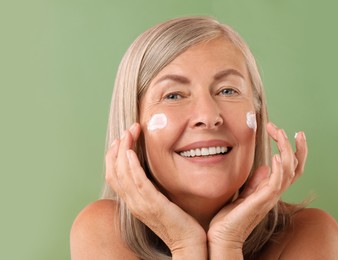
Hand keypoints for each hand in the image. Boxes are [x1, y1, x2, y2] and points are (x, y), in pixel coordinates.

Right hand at [105, 123, 206, 256]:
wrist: (188, 243)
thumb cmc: (178, 222)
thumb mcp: (161, 202)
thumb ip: (153, 188)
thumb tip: (154, 172)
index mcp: (133, 202)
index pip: (114, 176)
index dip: (114, 155)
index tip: (121, 138)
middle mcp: (133, 203)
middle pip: (114, 171)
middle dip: (118, 147)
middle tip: (127, 130)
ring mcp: (141, 204)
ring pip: (122, 173)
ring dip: (124, 150)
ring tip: (130, 132)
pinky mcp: (153, 204)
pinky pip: (137, 182)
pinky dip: (131, 165)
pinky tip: (132, 152)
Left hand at [207, 122, 307, 256]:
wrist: (222, 237)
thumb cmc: (230, 218)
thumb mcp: (243, 194)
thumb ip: (255, 182)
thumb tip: (266, 166)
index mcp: (270, 189)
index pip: (290, 168)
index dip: (294, 150)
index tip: (290, 132)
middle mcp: (274, 192)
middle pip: (295, 167)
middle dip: (293, 145)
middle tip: (284, 129)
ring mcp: (269, 197)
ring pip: (289, 171)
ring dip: (287, 150)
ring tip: (280, 133)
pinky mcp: (261, 201)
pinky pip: (276, 184)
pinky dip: (280, 169)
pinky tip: (276, 156)